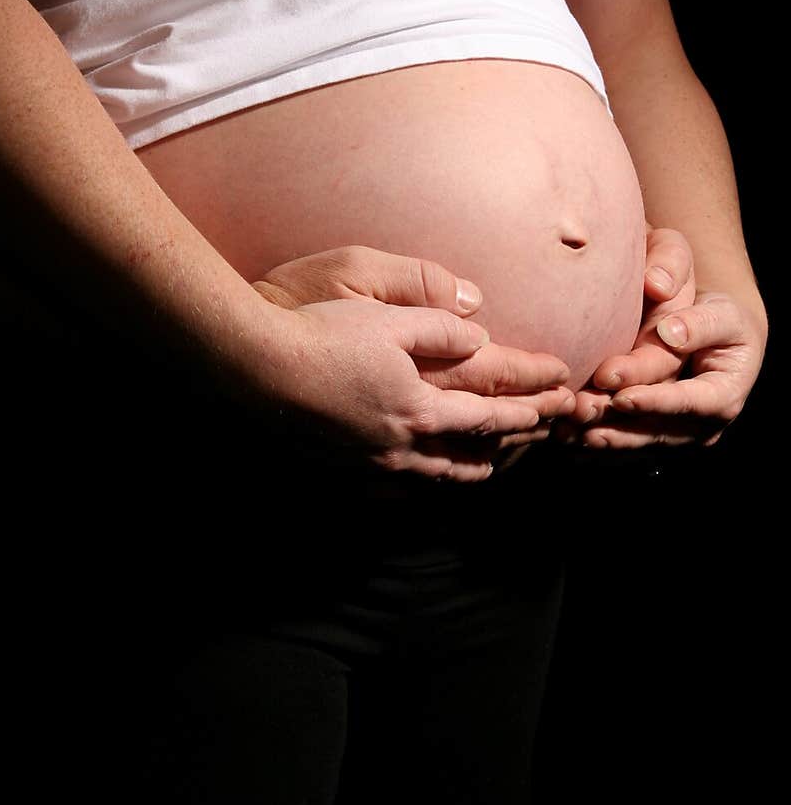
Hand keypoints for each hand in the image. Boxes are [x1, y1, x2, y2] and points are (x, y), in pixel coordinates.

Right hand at [254, 296, 570, 481]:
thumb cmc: (322, 333)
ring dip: (462, 470)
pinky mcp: (338, 466)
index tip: (549, 408)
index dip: (521, 411)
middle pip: (463, 459)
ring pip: (429, 477)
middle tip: (527, 444)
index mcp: (419, 408)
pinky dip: (418, 482)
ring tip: (483, 465)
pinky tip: (418, 477)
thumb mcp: (389, 317)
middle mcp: (399, 446)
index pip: (485, 415)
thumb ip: (440, 326)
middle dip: (499, 450)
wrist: (256, 367)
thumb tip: (480, 334)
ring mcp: (367, 463)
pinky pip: (392, 487)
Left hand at [555, 225, 767, 447]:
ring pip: (634, 443)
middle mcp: (702, 428)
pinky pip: (621, 447)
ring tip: (565, 429)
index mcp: (724, 397)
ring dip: (598, 437)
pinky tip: (564, 436)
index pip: (688, 403)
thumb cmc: (720, 321)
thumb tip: (670, 332)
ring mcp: (676, 439)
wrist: (714, 342)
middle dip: (615, 423)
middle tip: (580, 411)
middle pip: (654, 429)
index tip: (621, 396)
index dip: (654, 401)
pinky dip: (593, 443)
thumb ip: (701, 323)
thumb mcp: (723, 314)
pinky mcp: (652, 441)